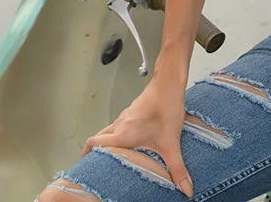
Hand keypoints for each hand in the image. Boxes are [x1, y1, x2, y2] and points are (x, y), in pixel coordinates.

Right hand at [80, 77, 193, 196]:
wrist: (170, 82)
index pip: (93, 144)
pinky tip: (135, 136)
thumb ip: (177, 168)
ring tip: (116, 152)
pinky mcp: (135, 108)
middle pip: (98, 137)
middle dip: (95, 150)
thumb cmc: (166, 108)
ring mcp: (127, 114)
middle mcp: (120, 124)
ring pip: (110, 128)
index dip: (86, 156)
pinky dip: (121, 130)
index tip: (85, 167)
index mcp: (122, 135)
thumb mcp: (171, 143)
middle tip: (97, 162)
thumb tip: (185, 188)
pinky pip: (121, 122)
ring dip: (109, 139)